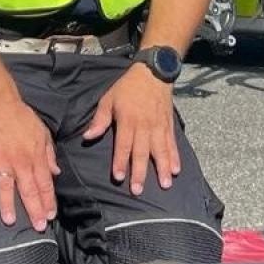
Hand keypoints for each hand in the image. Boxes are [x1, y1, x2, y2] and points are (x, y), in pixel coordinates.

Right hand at [0, 98, 59, 231]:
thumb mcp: (42, 133)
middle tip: (38, 227)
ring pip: (5, 187)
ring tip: (9, 221)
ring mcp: (1, 160)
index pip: (44, 183)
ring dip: (7, 205)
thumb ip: (49, 155)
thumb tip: (55, 173)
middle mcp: (20, 161)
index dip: (48, 201)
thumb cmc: (22, 117)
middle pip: (29, 189)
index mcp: (35, 156)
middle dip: (34, 209)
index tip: (50, 216)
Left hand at [83, 62, 180, 195]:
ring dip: (162, 168)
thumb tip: (87, 137)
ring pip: (160, 151)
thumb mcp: (109, 99)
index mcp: (128, 120)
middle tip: (137, 190)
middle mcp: (145, 126)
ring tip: (164, 185)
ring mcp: (159, 126)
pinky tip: (176, 170)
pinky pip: (172, 144)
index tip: (119, 177)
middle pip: (141, 152)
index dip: (120, 161)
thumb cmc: (128, 87)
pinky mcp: (169, 125)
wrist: (153, 72)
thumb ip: (100, 119)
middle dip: (139, 172)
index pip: (123, 145)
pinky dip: (175, 157)